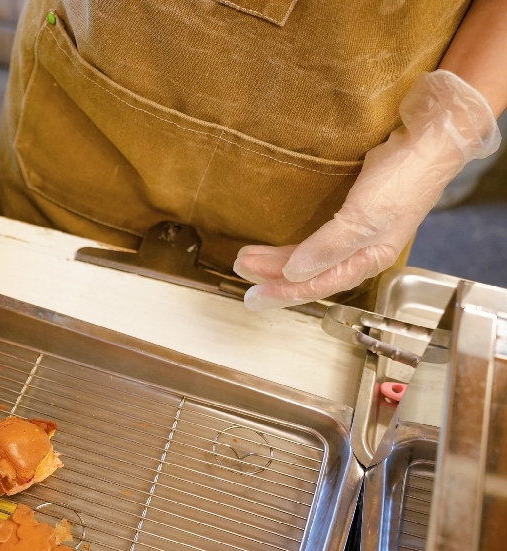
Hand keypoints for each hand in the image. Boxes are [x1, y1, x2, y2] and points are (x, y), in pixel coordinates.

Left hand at [234, 70, 500, 310]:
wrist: (431, 136)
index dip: (283, 292)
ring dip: (277, 259)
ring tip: (247, 257)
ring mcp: (355, 232)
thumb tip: (294, 274)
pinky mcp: (351, 213)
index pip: (317, 285)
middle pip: (309, 274)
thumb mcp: (364, 216)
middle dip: (272, 274)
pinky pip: (314, 238)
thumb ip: (329, 247)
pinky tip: (277, 246)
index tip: (253, 295)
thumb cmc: (405, 178)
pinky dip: (293, 245)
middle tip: (239, 268)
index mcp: (367, 260)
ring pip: (308, 256)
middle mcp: (360, 252)